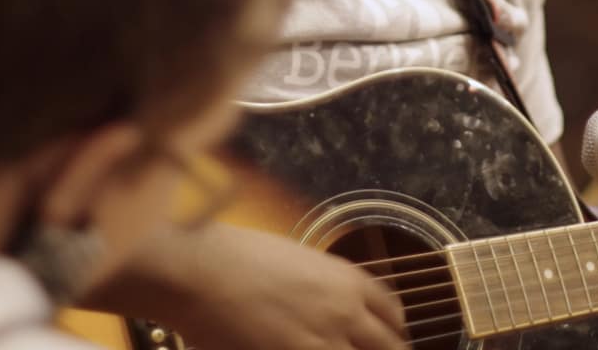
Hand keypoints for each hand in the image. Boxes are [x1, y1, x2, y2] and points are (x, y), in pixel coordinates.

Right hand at [86, 224, 405, 349]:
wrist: (202, 271)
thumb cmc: (238, 257)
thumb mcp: (297, 260)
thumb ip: (325, 287)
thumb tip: (334, 306)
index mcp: (348, 280)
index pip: (393, 313)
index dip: (394, 330)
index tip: (391, 337)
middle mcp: (345, 313)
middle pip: (391, 348)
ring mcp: (322, 343)